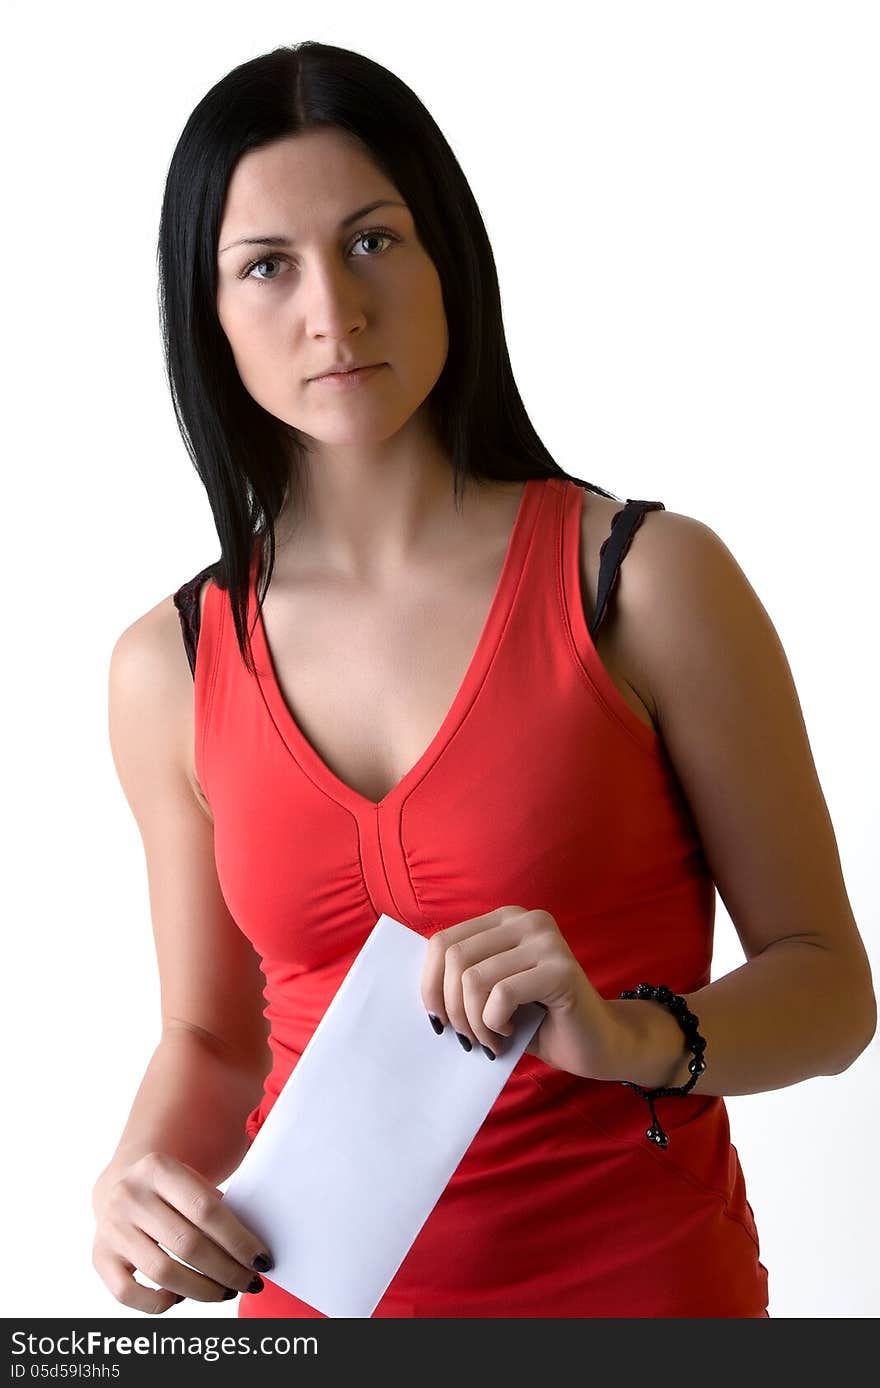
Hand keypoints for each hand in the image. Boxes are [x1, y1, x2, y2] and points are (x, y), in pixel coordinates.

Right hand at [91, 1153, 273, 1313]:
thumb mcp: (192, 1180)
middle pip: (187, 1244)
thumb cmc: (172, 1190)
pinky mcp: (100, 1257)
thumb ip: (217, 1207)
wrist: (121, 1186)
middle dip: (226, 1270)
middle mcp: (129, 1195)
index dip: (238, 1240)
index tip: (261, 1260)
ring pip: (162, 1272)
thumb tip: (252, 1252)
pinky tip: (179, 1297)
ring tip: (225, 1292)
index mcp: (158, 1167)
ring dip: (201, 1290)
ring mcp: (111, 1227)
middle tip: (249, 1282)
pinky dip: (157, 1303)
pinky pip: (127, 1293)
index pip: (206, 1209)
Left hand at [420, 905, 624, 1077]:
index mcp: (505, 918)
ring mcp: (546, 940)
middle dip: (451, 1008)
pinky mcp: (561, 968)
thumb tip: (420, 993)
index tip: (437, 1020)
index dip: (429, 985)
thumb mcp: (490, 993)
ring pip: (474, 979)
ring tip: (491, 1040)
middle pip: (455, 957)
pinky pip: (502, 995)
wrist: (596, 1043)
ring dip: (474, 1022)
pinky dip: (495, 1024)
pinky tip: (510, 1033)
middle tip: (467, 1038)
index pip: (442, 941)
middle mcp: (526, 919)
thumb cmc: (536, 1021)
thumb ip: (460, 979)